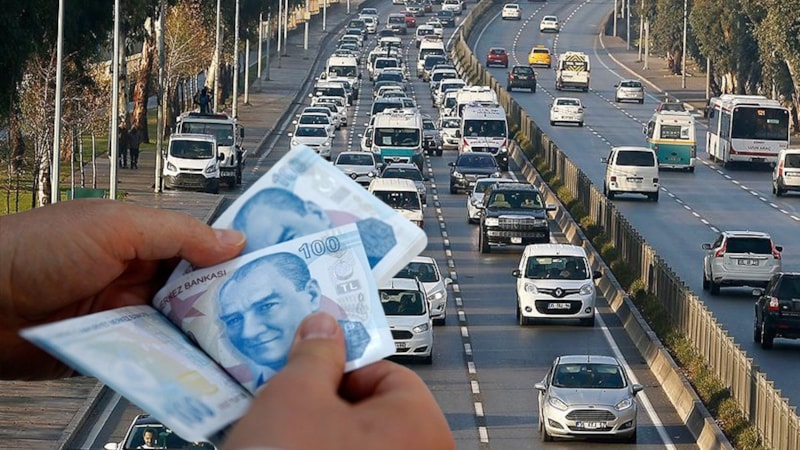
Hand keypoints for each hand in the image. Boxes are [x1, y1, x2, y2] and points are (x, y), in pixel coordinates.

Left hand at [0, 200, 244, 379]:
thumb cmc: (36, 249)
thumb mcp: (116, 226)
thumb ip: (178, 234)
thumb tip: (235, 240)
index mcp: (147, 239)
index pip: (207, 248)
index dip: (239, 259)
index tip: (276, 271)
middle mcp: (143, 277)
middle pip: (203, 293)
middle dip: (231, 305)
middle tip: (268, 318)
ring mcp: (131, 316)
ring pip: (186, 329)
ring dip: (209, 337)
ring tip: (246, 347)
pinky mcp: (118, 351)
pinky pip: (159, 358)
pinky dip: (180, 364)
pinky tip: (206, 369)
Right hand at [224, 312, 454, 449]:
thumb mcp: (294, 396)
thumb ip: (315, 354)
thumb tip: (325, 326)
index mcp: (419, 425)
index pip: (386, 373)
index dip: (339, 367)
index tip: (306, 371)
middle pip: (374, 412)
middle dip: (326, 404)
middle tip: (288, 405)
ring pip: (360, 445)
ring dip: (321, 435)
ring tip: (283, 439)